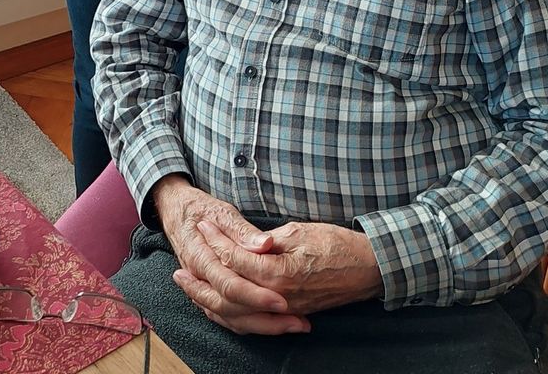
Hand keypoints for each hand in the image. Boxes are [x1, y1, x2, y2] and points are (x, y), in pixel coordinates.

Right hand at [151, 176, 308, 334]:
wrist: (178, 212)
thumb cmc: (202, 210)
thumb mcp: (222, 213)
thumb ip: (243, 231)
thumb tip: (265, 244)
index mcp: (201, 257)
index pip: (229, 284)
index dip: (256, 295)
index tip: (283, 300)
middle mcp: (200, 280)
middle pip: (232, 308)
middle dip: (265, 319)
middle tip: (297, 321)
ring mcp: (204, 290)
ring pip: (231, 318)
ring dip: (264, 326)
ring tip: (294, 326)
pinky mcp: (210, 295)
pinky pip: (228, 318)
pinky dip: (251, 324)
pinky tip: (275, 326)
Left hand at [176, 219, 383, 331]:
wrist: (367, 268)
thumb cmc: (336, 244)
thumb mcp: (300, 232)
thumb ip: (268, 241)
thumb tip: (245, 243)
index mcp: (278, 272)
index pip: (234, 258)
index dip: (216, 240)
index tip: (203, 225)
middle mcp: (277, 297)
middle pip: (227, 292)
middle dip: (201, 279)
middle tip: (180, 267)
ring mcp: (282, 309)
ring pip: (236, 314)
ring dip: (208, 302)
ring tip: (188, 290)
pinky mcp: (288, 314)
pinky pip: (251, 323)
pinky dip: (229, 317)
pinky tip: (215, 309)